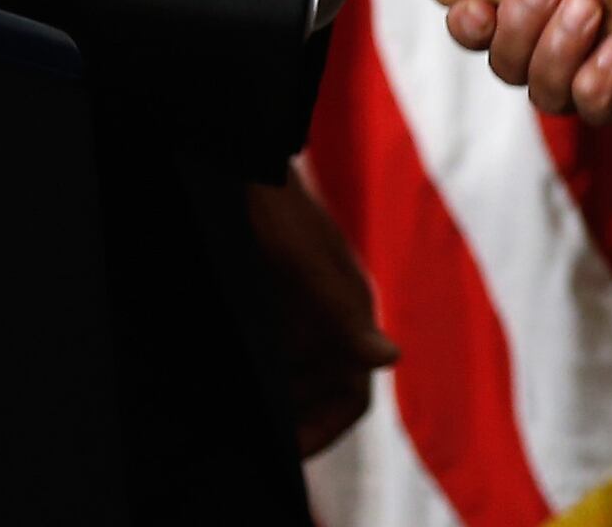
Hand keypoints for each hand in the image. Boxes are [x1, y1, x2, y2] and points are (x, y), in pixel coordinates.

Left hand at [243, 157, 394, 456]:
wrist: (240, 160)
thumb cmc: (275, 207)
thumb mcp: (304, 262)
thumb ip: (343, 313)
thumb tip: (390, 358)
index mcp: (348, 315)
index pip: (351, 396)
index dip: (324, 430)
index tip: (287, 450)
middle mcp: (325, 319)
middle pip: (314, 393)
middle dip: (287, 413)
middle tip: (248, 424)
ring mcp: (295, 310)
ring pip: (286, 373)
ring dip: (265, 391)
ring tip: (231, 399)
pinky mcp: (268, 299)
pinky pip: (264, 348)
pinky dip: (249, 363)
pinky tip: (222, 366)